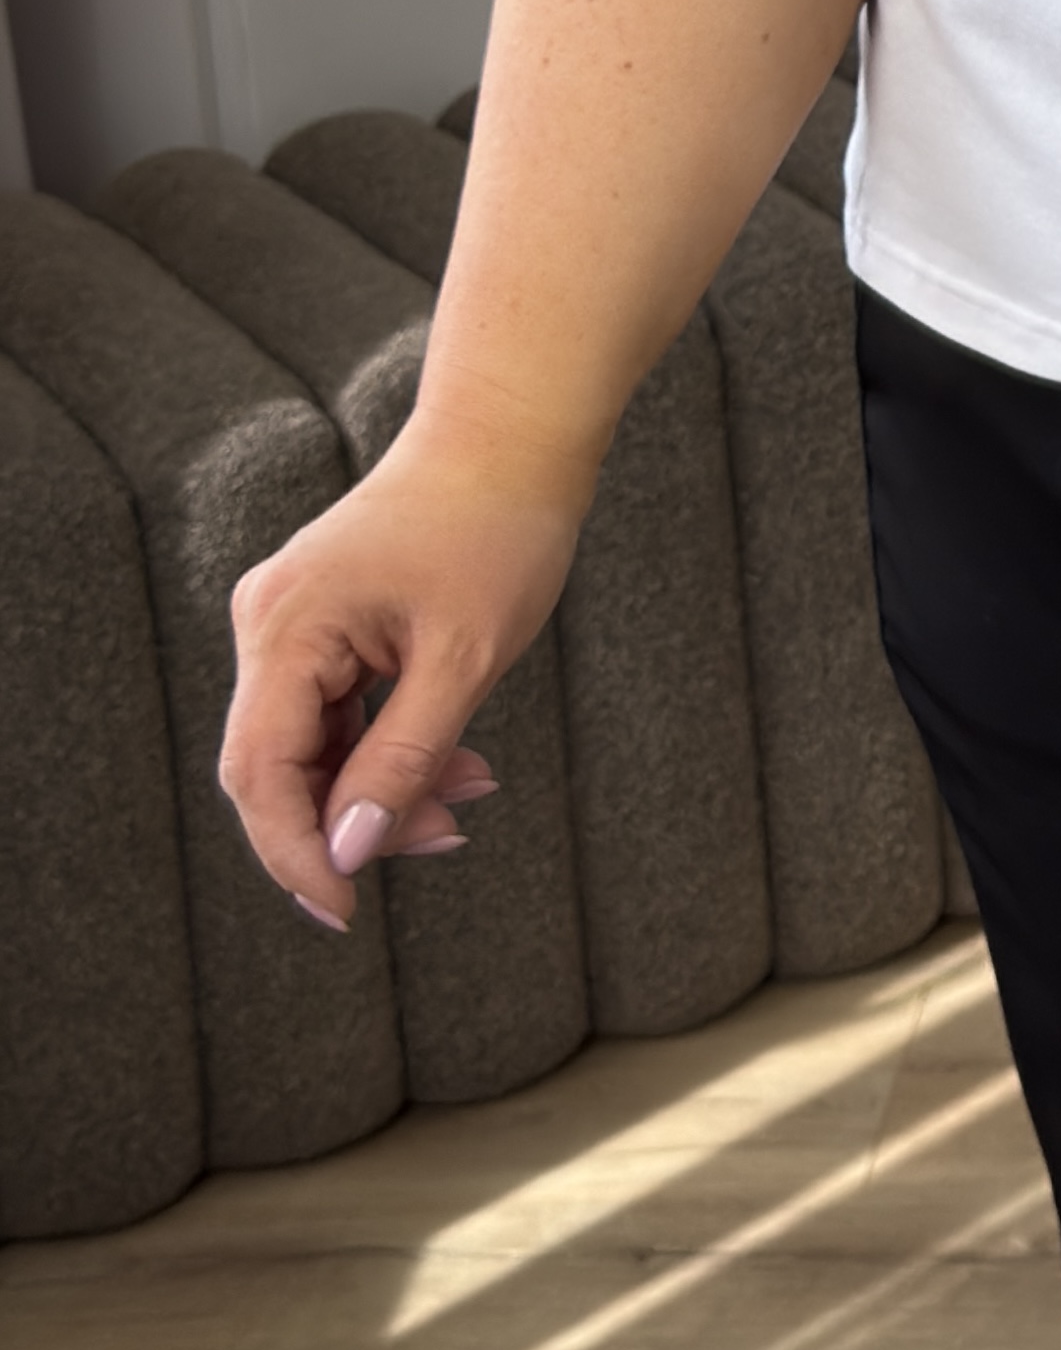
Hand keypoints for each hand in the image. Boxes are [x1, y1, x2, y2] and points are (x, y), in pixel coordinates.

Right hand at [222, 450, 584, 932]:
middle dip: (351, 823)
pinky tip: (459, 764)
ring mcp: (292, 624)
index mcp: (287, 628)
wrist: (512, 436)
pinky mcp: (324, 625)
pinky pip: (338, 714)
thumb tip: (349, 851)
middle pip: (278, 767)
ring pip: (314, 746)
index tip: (346, 913)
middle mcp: (269, 625)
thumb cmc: (497, 532)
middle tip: (448, 842)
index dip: (295, 854)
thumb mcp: (464, 660)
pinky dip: (391, 748)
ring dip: (383, 788)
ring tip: (471, 796)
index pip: (260, 773)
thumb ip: (402, 760)